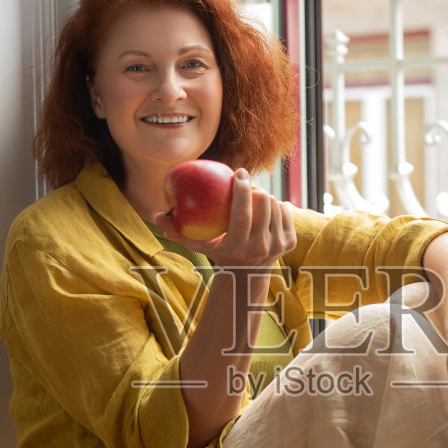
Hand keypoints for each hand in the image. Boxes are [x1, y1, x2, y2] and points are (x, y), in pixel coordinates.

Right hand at [155, 168, 295, 269]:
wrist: (246, 274)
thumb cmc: (216, 251)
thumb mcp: (195, 245)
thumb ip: (174, 231)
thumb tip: (156, 215)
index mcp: (239, 246)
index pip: (243, 213)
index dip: (243, 188)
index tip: (239, 173)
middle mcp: (261, 248)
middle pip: (264, 203)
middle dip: (255, 189)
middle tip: (246, 185)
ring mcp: (277, 246)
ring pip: (276, 205)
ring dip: (265, 198)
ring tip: (253, 200)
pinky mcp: (290, 243)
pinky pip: (286, 212)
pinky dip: (276, 206)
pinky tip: (266, 209)